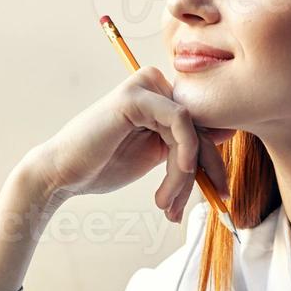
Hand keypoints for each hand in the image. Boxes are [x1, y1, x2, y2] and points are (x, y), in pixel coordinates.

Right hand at [22, 66, 232, 222]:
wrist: (62, 174)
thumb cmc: (103, 166)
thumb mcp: (158, 155)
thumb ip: (187, 144)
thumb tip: (228, 132)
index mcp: (160, 98)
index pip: (203, 126)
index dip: (213, 163)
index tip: (219, 196)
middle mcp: (154, 85)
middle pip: (201, 128)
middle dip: (204, 173)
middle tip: (200, 205)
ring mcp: (144, 86)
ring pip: (191, 131)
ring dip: (185, 175)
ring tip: (166, 204)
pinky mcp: (135, 95)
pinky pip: (180, 122)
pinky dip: (184, 153)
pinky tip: (173, 180)